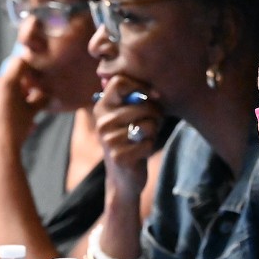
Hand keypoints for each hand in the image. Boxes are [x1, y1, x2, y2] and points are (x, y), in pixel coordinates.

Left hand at [0, 56, 46, 152]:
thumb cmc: (18, 130)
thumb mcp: (33, 113)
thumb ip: (41, 99)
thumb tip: (48, 93)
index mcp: (7, 84)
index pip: (19, 63)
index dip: (28, 68)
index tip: (32, 79)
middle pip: (8, 80)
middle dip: (17, 88)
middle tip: (26, 103)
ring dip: (6, 99)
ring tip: (14, 117)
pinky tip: (2, 123)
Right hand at [94, 75, 163, 200]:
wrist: (124, 176)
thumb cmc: (133, 138)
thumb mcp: (131, 115)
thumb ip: (136, 98)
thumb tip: (156, 91)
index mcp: (102, 105)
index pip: (119, 82)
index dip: (142, 86)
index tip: (155, 96)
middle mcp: (101, 121)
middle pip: (141, 105)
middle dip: (156, 113)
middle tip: (155, 122)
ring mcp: (108, 139)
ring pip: (147, 124)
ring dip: (153, 131)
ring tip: (145, 136)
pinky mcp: (118, 156)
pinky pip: (148, 142)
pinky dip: (150, 146)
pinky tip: (142, 151)